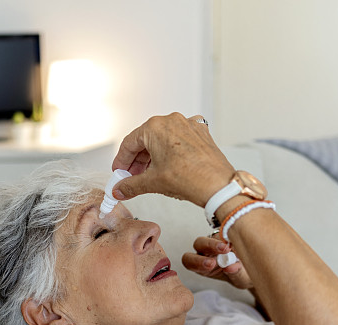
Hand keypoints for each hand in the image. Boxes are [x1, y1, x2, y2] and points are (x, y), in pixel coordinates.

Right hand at [111, 113, 234, 206]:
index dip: (121, 161)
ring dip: (153, 156)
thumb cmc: (190, 178)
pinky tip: (169, 166)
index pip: (129, 143)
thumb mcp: (152, 182)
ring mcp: (188, 125)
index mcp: (155, 126)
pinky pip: (179, 140)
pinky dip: (171, 151)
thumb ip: (131, 185)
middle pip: (146, 140)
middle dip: (137, 160)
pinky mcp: (200, 133)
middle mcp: (172, 121)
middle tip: (132, 176)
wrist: (218, 185)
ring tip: (150, 174)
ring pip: (163, 139)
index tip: (119, 172)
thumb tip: (120, 189)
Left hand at [182, 235, 253, 289]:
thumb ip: (235, 274)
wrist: (252, 268)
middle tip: (224, 250)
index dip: (197, 262)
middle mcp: (206, 252)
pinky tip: (240, 240)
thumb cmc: (240, 276)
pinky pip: (227, 230)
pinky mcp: (227, 234)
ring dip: (223, 238)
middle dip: (210, 246)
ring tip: (234, 245)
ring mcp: (216, 241)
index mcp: (202, 267)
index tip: (212, 264)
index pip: (190, 261)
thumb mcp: (240, 279)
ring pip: (214, 234)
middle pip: (199, 243)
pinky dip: (233, 234)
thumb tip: (230, 267)